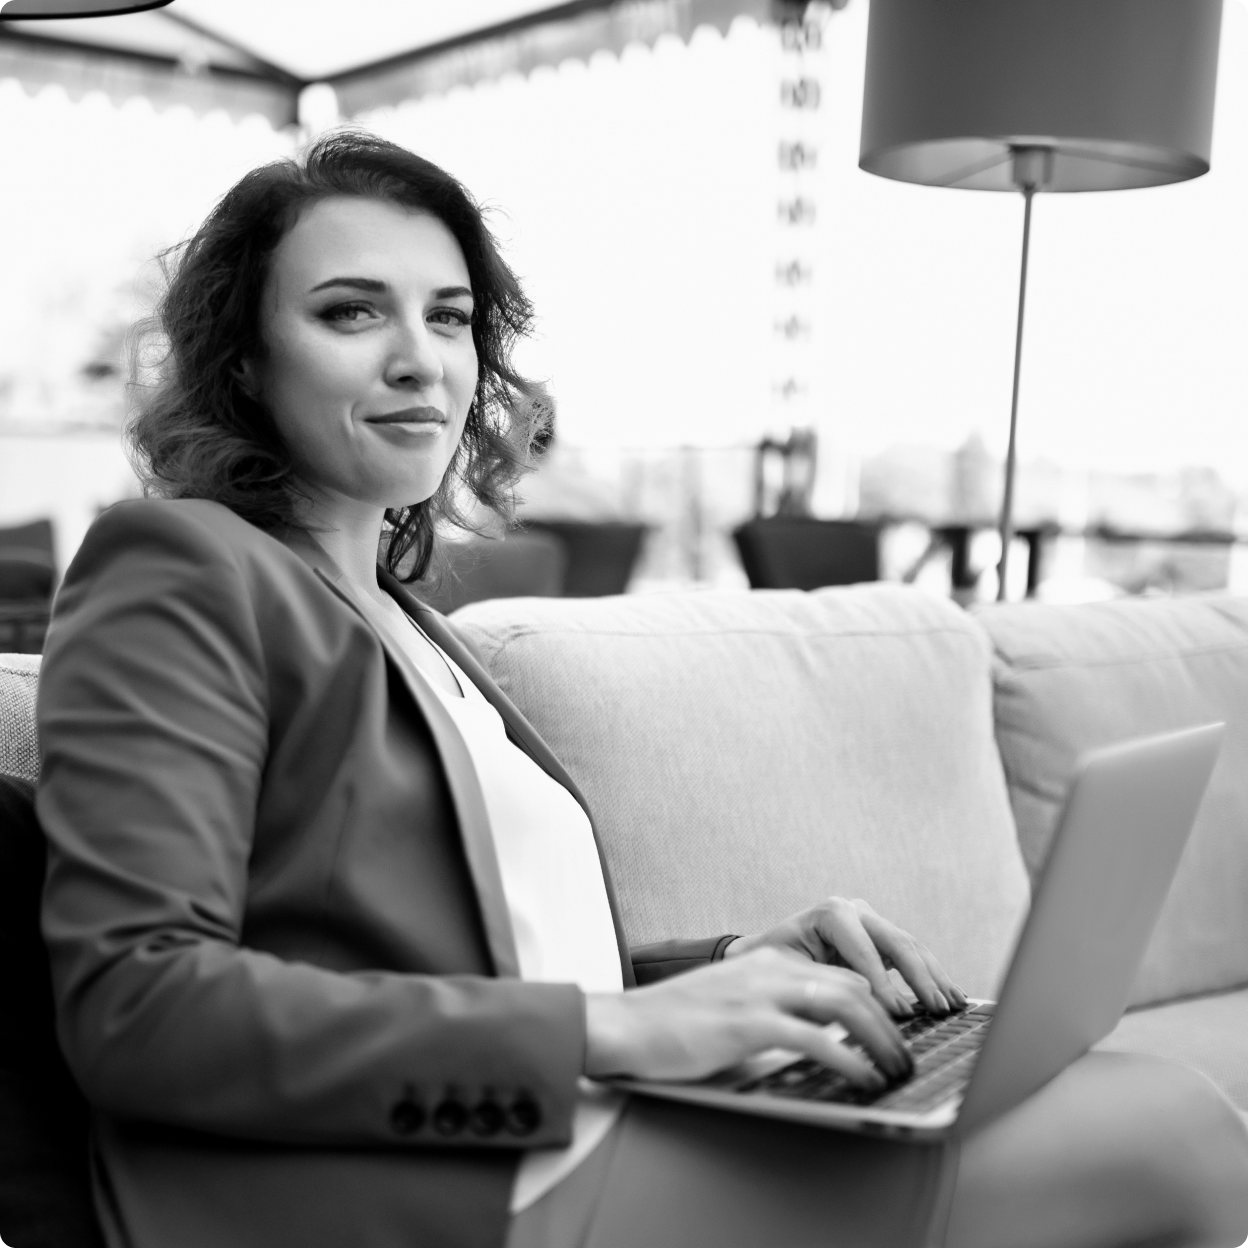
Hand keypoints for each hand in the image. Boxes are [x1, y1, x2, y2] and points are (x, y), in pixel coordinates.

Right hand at [584, 946, 912, 1088]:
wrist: (626, 1024)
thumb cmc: (676, 1023)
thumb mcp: (734, 1004)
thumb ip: (774, 1010)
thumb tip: (819, 1039)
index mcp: (768, 962)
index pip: (840, 975)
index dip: (876, 1004)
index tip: (896, 1035)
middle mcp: (770, 969)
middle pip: (852, 985)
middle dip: (890, 1022)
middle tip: (907, 1056)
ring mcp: (760, 993)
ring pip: (844, 1003)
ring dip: (881, 1038)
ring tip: (897, 1067)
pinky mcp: (748, 1023)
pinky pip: (814, 1038)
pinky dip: (848, 1058)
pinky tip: (863, 1077)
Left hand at [723, 896, 966, 1017]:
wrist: (765, 955)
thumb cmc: (772, 964)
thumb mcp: (791, 972)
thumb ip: (827, 981)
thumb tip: (864, 997)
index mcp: (831, 914)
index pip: (863, 950)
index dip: (882, 983)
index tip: (897, 1013)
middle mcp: (854, 910)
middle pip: (896, 942)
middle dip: (919, 978)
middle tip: (935, 1009)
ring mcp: (871, 922)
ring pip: (911, 948)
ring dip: (934, 978)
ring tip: (952, 1006)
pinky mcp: (881, 938)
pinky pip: (913, 956)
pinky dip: (932, 976)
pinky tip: (951, 996)